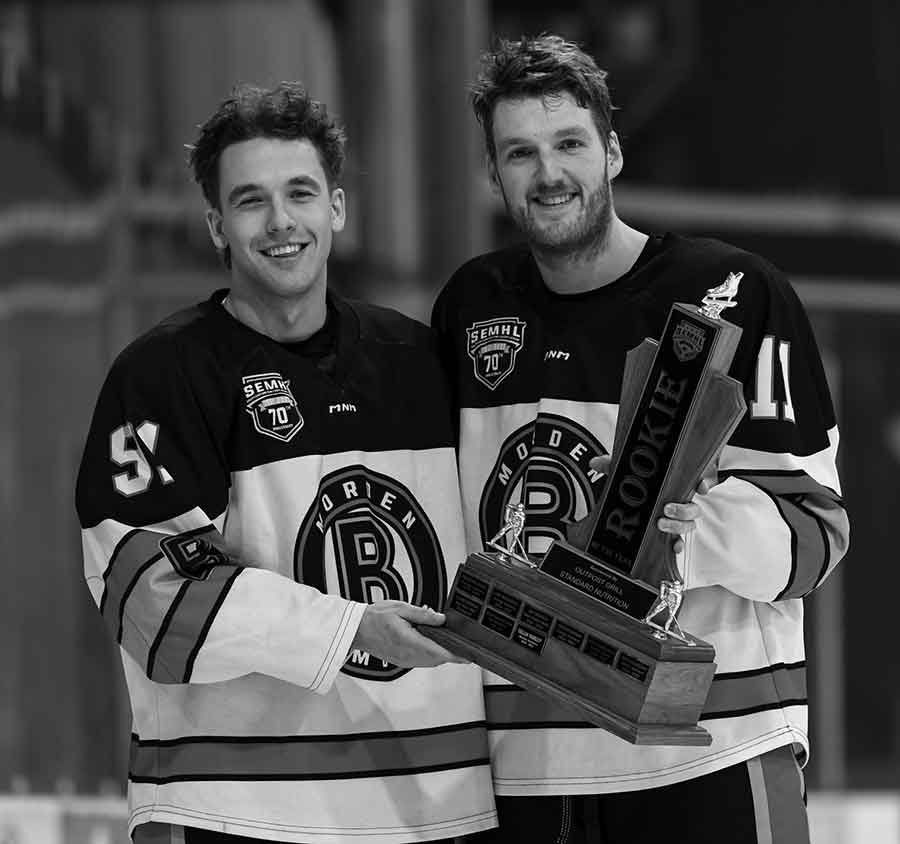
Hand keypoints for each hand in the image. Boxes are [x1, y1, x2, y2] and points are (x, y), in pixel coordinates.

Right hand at [350, 600, 467, 667]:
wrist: (356, 629)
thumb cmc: (375, 617)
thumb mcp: (401, 608)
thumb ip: (423, 615)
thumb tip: (441, 619)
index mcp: (410, 642)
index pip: (439, 653)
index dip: (456, 655)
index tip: (469, 655)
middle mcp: (408, 655)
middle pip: (437, 659)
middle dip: (451, 653)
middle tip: (462, 643)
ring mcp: (404, 661)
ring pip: (430, 662)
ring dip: (440, 654)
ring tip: (448, 642)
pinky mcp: (401, 661)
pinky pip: (421, 661)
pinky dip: (430, 655)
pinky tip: (431, 643)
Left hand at [589, 455, 713, 554]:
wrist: (629, 504)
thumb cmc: (635, 486)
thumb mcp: (624, 473)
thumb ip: (612, 465)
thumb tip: (595, 462)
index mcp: (674, 485)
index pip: (696, 482)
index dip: (704, 483)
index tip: (701, 486)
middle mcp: (679, 502)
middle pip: (693, 508)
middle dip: (684, 509)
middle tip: (667, 508)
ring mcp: (675, 520)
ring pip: (688, 524)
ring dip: (678, 525)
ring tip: (661, 523)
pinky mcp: (668, 534)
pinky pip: (678, 541)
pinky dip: (677, 545)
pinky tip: (672, 547)